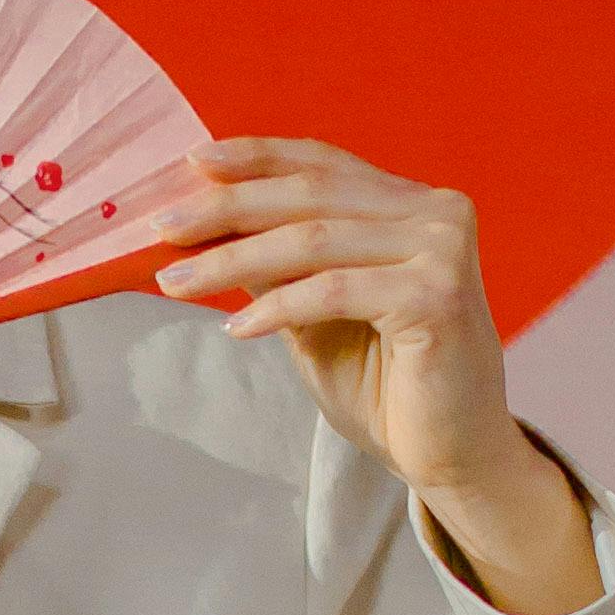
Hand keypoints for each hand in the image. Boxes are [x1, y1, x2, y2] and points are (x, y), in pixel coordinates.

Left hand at [155, 138, 598, 614]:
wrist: (453, 456)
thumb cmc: (388, 388)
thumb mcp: (315, 316)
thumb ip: (277, 266)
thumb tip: (204, 224)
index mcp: (411, 205)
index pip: (322, 164)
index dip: (255, 157)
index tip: (190, 160)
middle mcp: (436, 212)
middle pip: (310, 194)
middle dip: (225, 208)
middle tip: (161, 227)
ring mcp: (443, 249)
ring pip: (313, 239)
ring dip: (233, 260)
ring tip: (173, 281)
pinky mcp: (439, 295)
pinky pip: (335, 290)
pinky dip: (278, 307)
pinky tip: (233, 328)